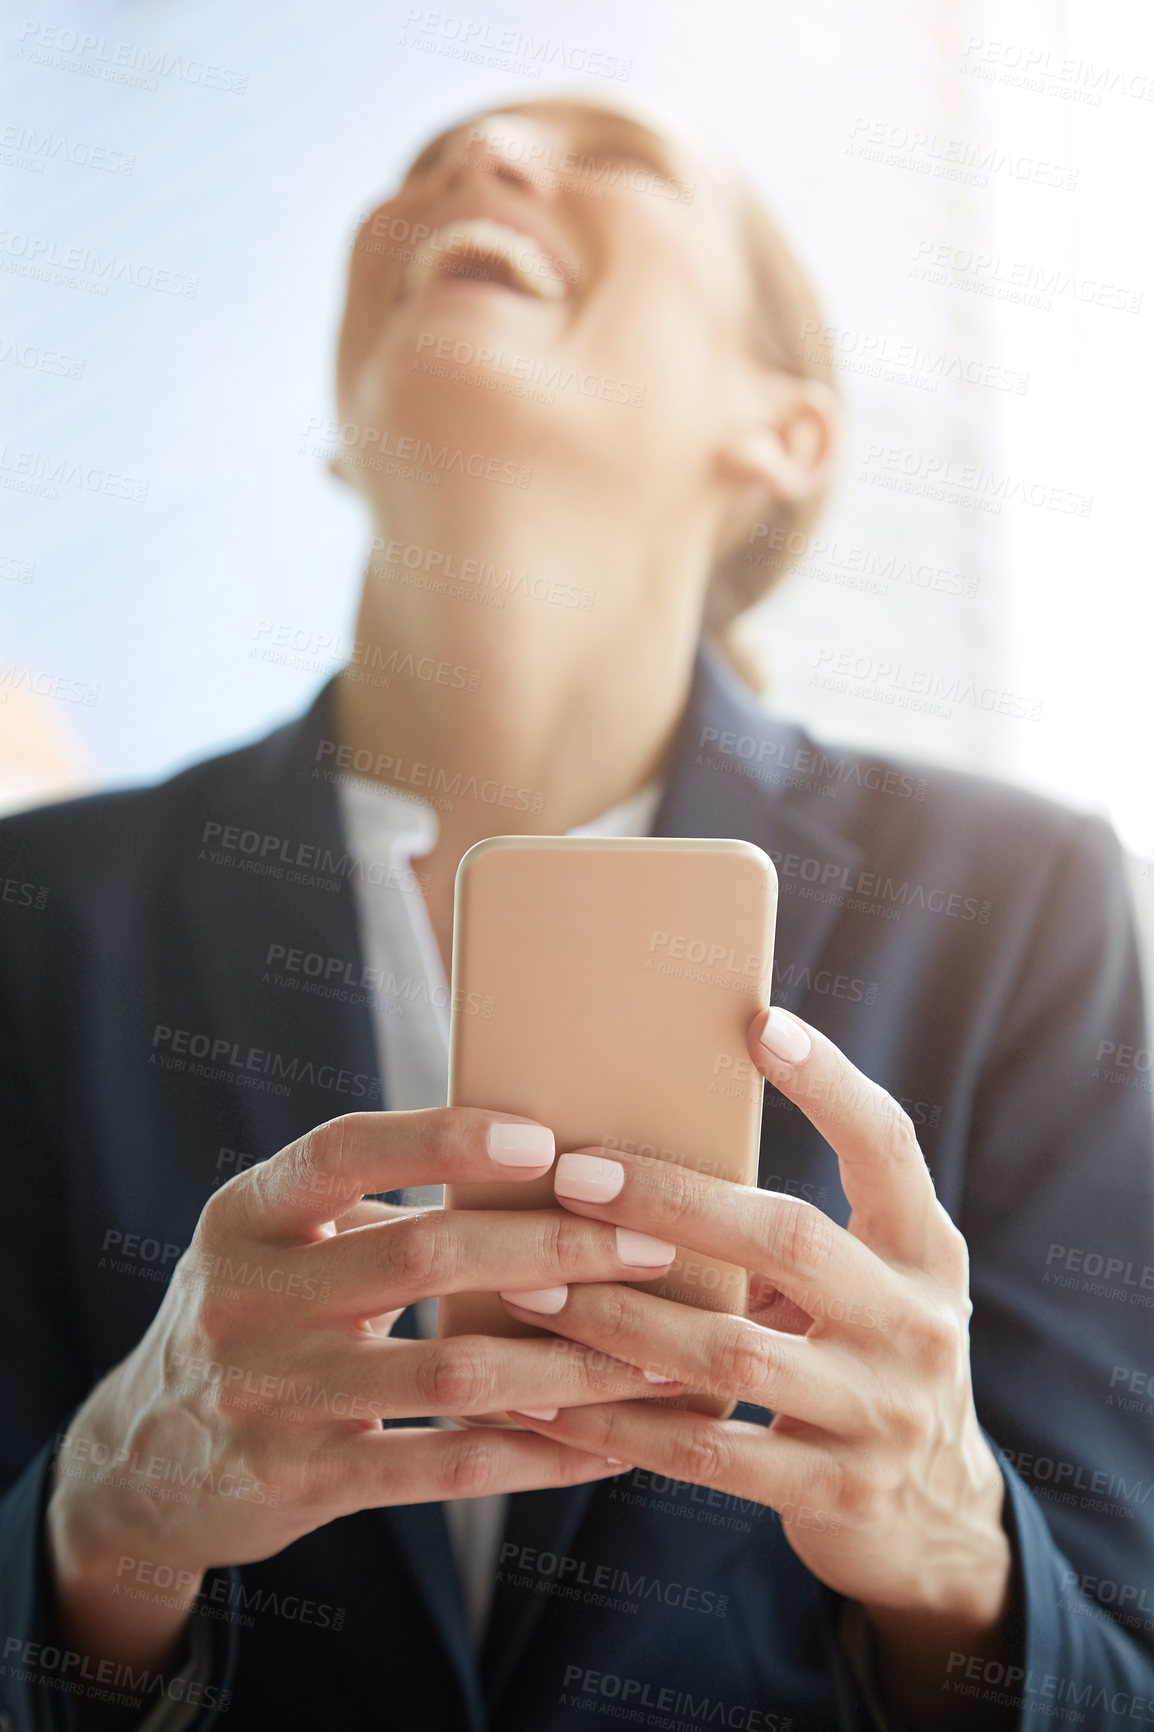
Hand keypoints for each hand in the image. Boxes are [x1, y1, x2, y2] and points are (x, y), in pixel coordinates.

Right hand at [46, 1108, 675, 1689]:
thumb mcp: (273, 1243)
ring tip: (654, 1350)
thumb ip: (370, 1208)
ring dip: (568, 1361)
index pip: (345, 1152)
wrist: (143, 1461)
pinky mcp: (299, 1481)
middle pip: (421, 1256)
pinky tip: (603, 1443)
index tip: (542, 1137)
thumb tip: (534, 1162)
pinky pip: (442, 1467)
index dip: (444, 1138)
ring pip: (450, 1371)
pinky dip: (534, 1455)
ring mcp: (268, 1396)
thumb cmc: (251, 1316)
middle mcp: (246, 1298)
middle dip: (553, 1246)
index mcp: (246, 1215)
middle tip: (650, 1243)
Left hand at [501, 1009, 1015, 1727]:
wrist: (935, 1515)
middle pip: (787, 1240)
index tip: (756, 1021)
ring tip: (527, 1288)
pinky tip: (548, 1398)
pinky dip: (619, 1425)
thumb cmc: (864, 1356)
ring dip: (616, 1318)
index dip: (828, 1081)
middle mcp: (918, 1323)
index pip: (887, 1144)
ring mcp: (883, 1414)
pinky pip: (707, 1453)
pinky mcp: (836, 1492)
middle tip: (572, 1175)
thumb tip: (638, 1150)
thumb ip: (791, 1234)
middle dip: (670, 1204)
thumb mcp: (868, 1284)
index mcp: (926, 1249)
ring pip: (730, 1353)